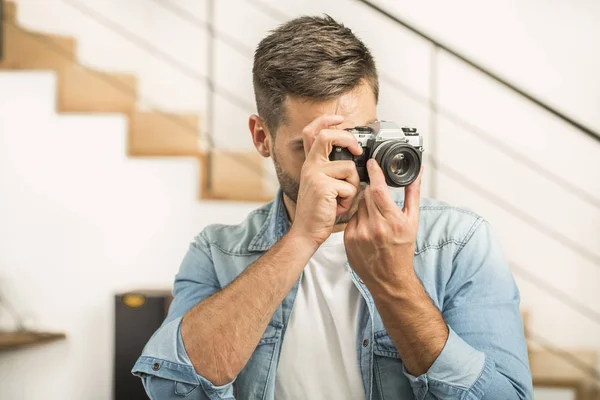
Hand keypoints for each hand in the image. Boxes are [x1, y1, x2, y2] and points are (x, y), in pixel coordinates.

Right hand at [290, 114, 362, 245]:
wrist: (307, 232)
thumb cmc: (319, 211)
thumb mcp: (322, 184)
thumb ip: (333, 170)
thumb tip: (355, 158)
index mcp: (310, 163)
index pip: (312, 133)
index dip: (325, 121)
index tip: (339, 119)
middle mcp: (310, 166)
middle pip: (327, 136)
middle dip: (347, 139)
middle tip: (356, 151)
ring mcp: (315, 175)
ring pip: (349, 168)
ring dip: (353, 186)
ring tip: (342, 199)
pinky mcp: (323, 187)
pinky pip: (349, 187)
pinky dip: (349, 200)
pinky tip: (339, 207)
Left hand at [344, 159, 422, 291]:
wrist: (389, 277)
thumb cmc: (402, 250)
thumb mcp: (413, 221)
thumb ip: (413, 194)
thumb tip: (416, 173)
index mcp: (393, 221)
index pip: (378, 189)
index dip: (374, 172)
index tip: (372, 162)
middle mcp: (375, 227)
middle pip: (367, 194)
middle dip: (373, 190)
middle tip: (379, 197)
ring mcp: (360, 233)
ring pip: (359, 205)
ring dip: (366, 205)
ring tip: (376, 217)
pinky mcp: (348, 239)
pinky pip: (352, 218)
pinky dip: (358, 217)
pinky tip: (367, 227)